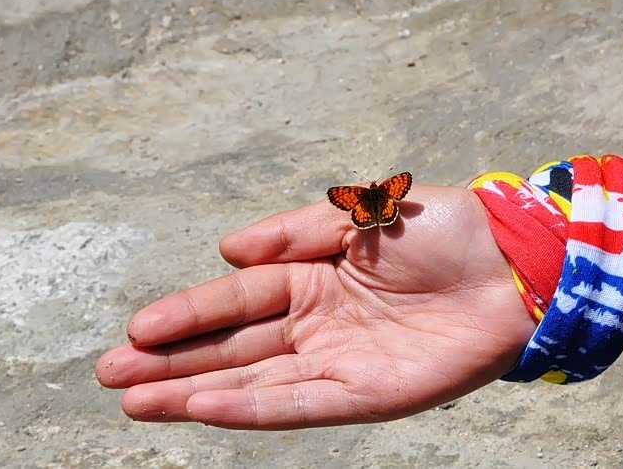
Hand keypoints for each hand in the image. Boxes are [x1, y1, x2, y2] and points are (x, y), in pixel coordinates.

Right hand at [96, 185, 534, 429]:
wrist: (509, 262)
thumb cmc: (439, 229)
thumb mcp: (358, 215)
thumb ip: (293, 233)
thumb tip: (228, 250)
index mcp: (313, 277)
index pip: (237, 300)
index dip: (188, 314)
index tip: (137, 328)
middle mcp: (318, 324)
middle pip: (233, 346)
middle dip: (173, 362)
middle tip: (113, 375)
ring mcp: (341, 361)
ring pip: (255, 381)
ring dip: (196, 393)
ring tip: (137, 401)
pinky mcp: (369, 393)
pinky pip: (302, 403)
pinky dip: (253, 407)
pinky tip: (205, 408)